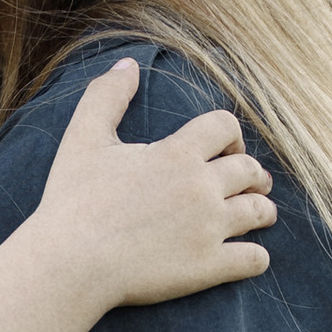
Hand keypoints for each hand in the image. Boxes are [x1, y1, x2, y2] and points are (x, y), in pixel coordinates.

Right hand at [34, 58, 275, 308]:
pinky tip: (248, 255)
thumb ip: (106, 96)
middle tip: (251, 183)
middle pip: (250, 169)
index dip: (231, 133)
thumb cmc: (72, 201)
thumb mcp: (82, 138)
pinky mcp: (208, 267)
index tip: (225, 147)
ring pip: (259, 212)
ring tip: (258, 214)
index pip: (225, 126)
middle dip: (252, 174)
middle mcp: (201, 187)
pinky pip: (254, 259)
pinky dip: (256, 256)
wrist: (69, 263)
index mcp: (176, 153)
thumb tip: (129, 64)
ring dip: (262, 210)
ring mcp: (209, 229)